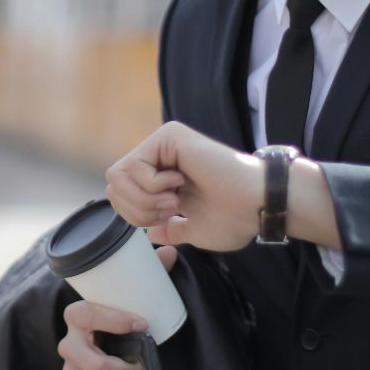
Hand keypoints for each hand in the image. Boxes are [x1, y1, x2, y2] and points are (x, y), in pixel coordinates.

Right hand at [59, 246, 177, 369]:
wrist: (108, 350)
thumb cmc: (122, 322)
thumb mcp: (134, 297)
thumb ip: (150, 272)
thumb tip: (169, 252)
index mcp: (77, 316)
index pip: (86, 314)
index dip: (114, 320)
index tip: (142, 325)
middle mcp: (68, 343)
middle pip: (92, 363)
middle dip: (123, 368)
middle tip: (141, 365)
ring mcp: (69, 369)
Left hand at [106, 121, 264, 250]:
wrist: (256, 205)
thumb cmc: (234, 218)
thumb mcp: (192, 230)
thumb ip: (169, 229)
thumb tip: (149, 233)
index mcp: (164, 177)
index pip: (119, 195)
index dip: (134, 216)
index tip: (166, 220)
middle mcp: (160, 156)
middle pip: (113, 185)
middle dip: (136, 210)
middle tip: (171, 210)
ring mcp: (163, 143)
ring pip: (118, 176)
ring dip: (145, 198)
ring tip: (176, 199)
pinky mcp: (169, 136)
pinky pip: (135, 165)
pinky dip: (154, 185)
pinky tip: (181, 182)